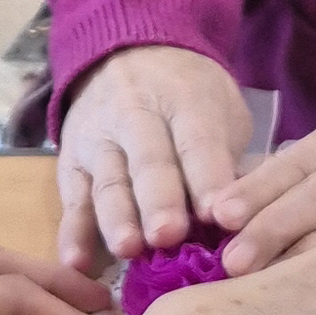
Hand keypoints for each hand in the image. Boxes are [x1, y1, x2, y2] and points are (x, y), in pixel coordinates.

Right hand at [55, 44, 253, 271]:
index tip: (218, 215)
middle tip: (168, 235)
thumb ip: (229, 155)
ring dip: (116, 218)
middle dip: (158, 200)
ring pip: (107, 181)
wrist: (128, 52)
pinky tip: (75, 262)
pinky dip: (71, 232)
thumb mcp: (220, 109)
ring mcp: (98, 139)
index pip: (197, 141)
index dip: (206, 178)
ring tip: (127, 249)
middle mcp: (135, 115)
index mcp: (184, 99)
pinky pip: (71, 198)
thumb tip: (244, 213)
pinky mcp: (71, 163)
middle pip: (148, 161)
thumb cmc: (189, 95)